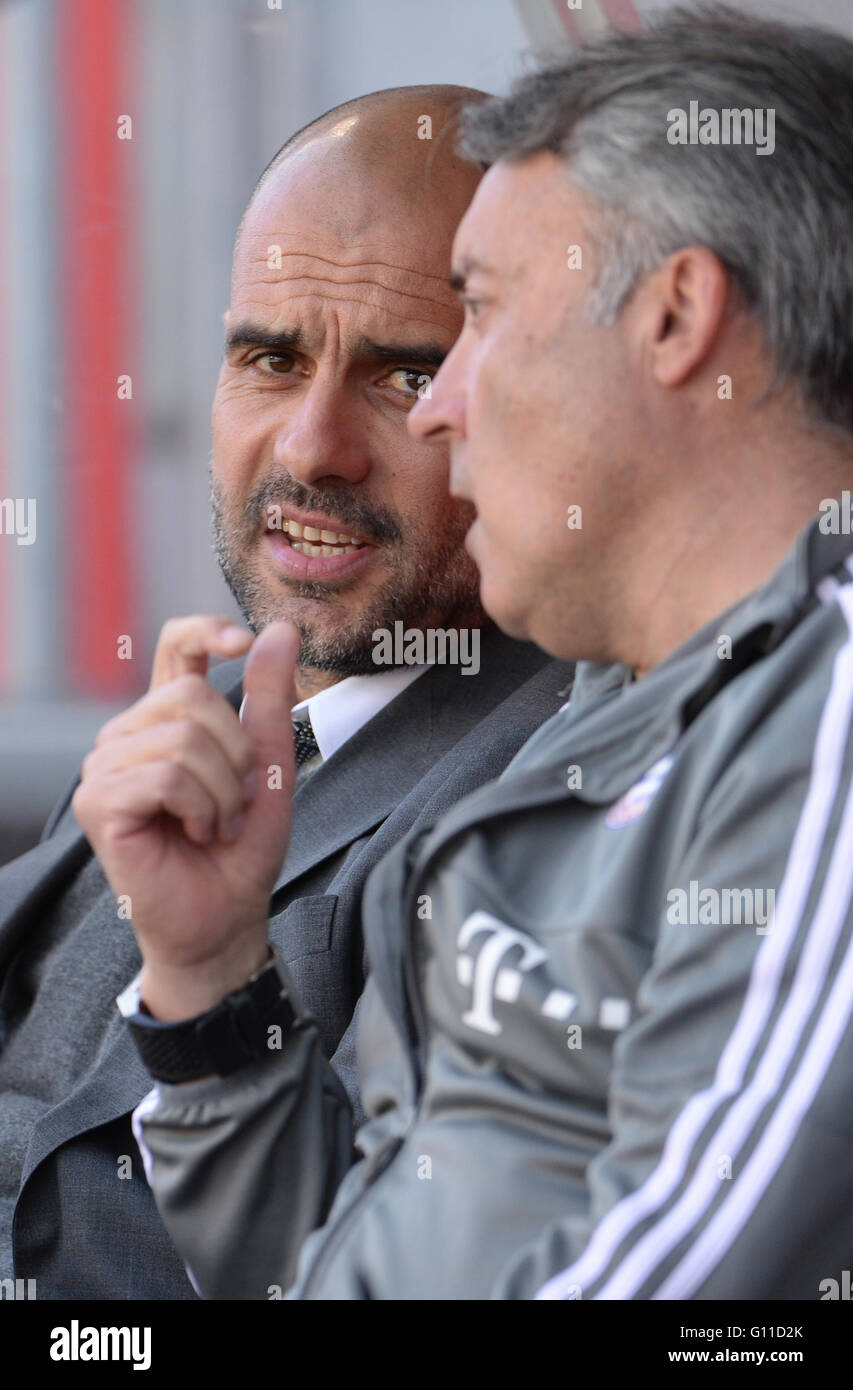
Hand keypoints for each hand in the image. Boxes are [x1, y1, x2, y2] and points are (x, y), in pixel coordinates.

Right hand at [72, 615, 299, 1018]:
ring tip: (215, 823)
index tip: (242, 640)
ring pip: (180, 738)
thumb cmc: (242, 848)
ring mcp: (106, 766)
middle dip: (234, 752)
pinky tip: (195, 833)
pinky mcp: (98, 801)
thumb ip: (270, 697)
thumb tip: (282, 629)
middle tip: (235, 801)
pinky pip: (166, 775)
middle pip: (190, 694)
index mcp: (169, 718)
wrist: (226, 917)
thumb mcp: (269, 763)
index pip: (175, 645)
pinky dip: (200, 808)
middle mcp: (130, 734)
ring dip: (221, 790)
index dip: (205, 629)